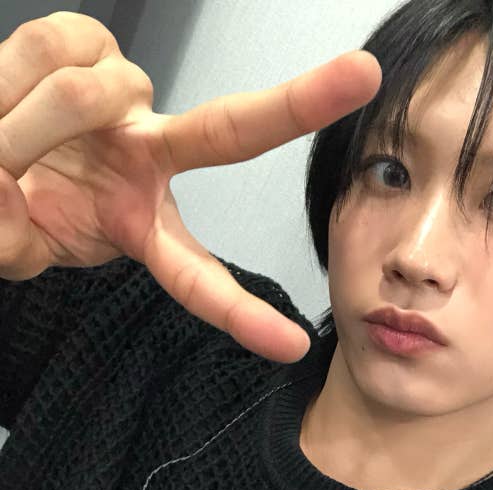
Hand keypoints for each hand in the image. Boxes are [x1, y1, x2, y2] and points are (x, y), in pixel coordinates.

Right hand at [0, 12, 381, 361]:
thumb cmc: (8, 201)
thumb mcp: (11, 244)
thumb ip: (13, 240)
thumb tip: (2, 188)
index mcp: (139, 224)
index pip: (196, 274)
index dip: (238, 313)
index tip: (292, 346)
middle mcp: (148, 159)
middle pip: (227, 133)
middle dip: (298, 105)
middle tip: (363, 75)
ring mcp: (126, 103)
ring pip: (92, 90)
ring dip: (28, 119)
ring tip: (0, 139)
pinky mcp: (93, 48)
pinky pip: (63, 47)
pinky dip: (18, 69)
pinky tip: (11, 90)